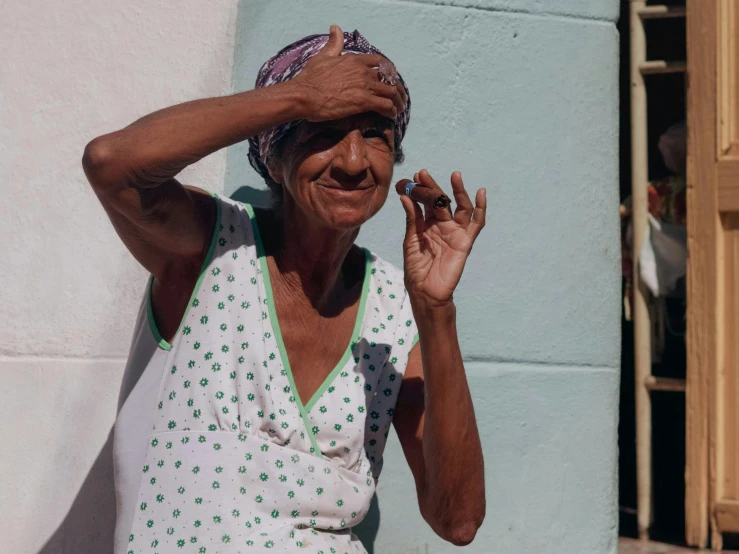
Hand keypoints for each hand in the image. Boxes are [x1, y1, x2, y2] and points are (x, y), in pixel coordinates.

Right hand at [291, 25, 406, 121]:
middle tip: (400, 98)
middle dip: (398, 89)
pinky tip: (392, 116)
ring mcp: (365, 86)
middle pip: (390, 78)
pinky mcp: (364, 101)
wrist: (304, 94)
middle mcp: (363, 71)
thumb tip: (335, 28)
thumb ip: (333, 44)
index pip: (381, 63)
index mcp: (355, 60)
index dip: (389, 72)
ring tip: (400, 109)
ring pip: (392, 92)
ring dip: (398, 101)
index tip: (392, 80)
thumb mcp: (323, 56)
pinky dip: (392, 111)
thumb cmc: (310, 78)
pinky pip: (386, 105)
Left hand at [398, 169, 486, 307]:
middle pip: (441, 202)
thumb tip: (405, 197)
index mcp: (426, 225)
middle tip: (424, 174)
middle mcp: (442, 226)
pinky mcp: (465, 241)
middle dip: (434, 187)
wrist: (425, 291)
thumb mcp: (411, 241)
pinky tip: (481, 193)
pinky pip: (477, 223)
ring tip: (455, 175)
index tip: (414, 177)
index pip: (425, 203)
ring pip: (460, 207)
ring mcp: (455, 232)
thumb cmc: (416, 269)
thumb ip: (412, 219)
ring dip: (458, 191)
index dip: (421, 190)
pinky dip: (481, 208)